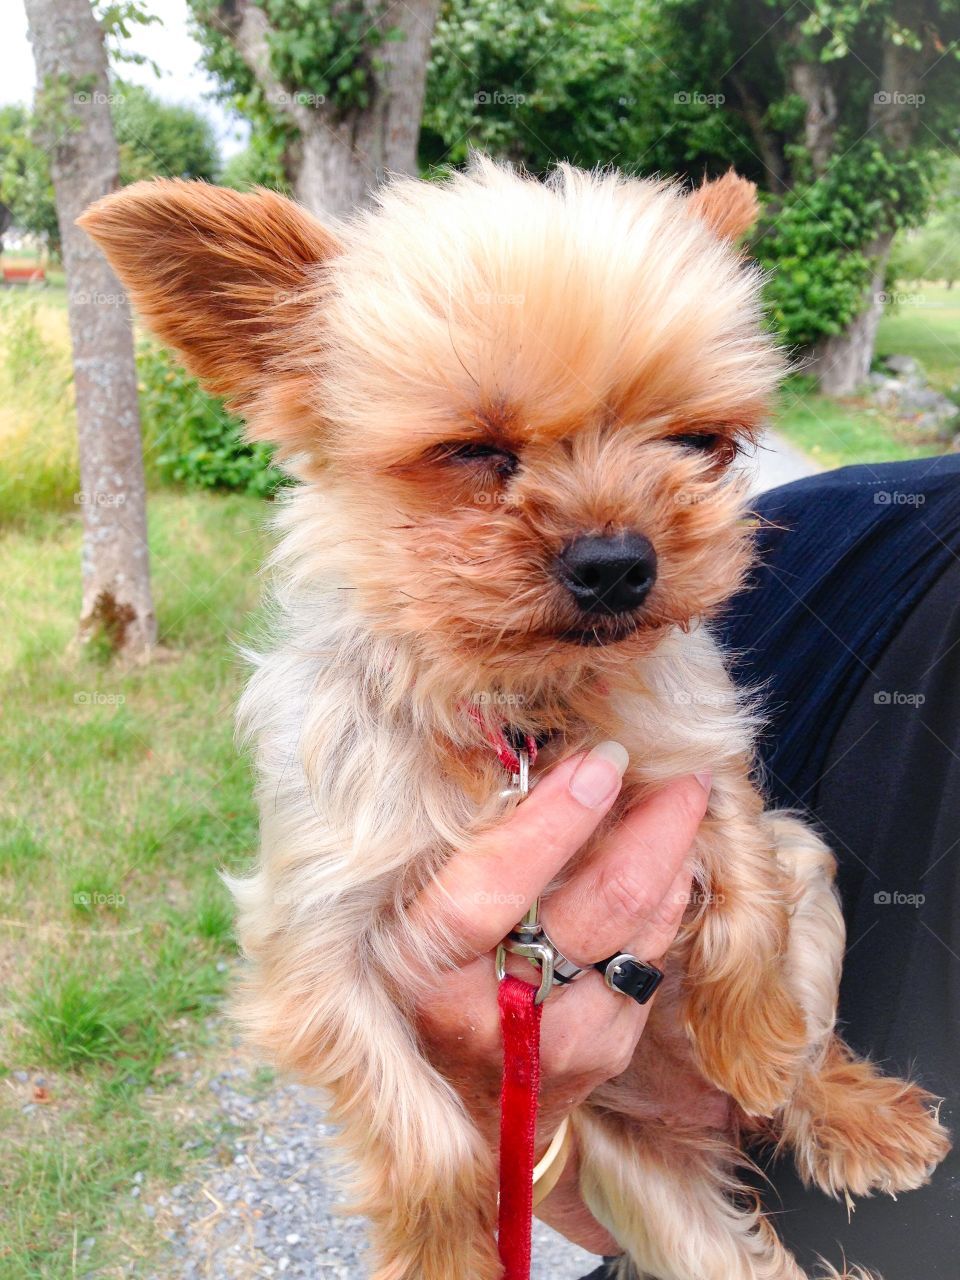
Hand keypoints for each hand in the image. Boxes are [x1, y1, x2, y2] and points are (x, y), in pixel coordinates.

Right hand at [408, 742, 709, 1250]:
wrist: (439, 1101)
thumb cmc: (414, 978)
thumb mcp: (408, 913)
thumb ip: (467, 849)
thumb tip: (551, 763)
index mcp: (424, 967)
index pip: (497, 883)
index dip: (558, 816)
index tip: (604, 759)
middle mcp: (491, 1016)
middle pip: (603, 903)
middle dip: (655, 823)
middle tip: (683, 766)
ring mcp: (556, 1044)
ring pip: (642, 932)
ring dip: (673, 858)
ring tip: (682, 799)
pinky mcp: (601, 1057)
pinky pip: (650, 963)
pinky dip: (663, 905)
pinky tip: (665, 865)